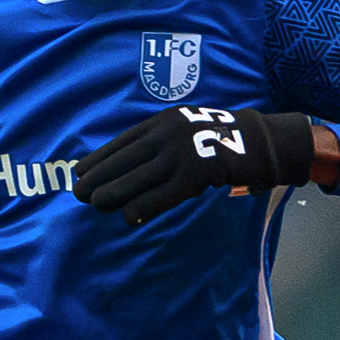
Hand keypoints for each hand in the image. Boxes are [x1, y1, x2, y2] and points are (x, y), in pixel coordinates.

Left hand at [74, 108, 315, 224]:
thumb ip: (164, 140)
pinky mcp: (195, 176)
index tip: (79, 171)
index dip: (99, 158)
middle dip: (99, 177)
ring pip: (138, 178)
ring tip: (95, 204)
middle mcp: (167, 135)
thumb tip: (138, 163)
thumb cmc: (223, 137)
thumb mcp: (187, 127)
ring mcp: (181, 155)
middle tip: (78, 193)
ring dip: (113, 193)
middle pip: (125, 160)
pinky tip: (128, 217)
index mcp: (163, 122)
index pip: (122, 142)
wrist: (261, 141)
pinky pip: (162, 195)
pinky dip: (143, 207)